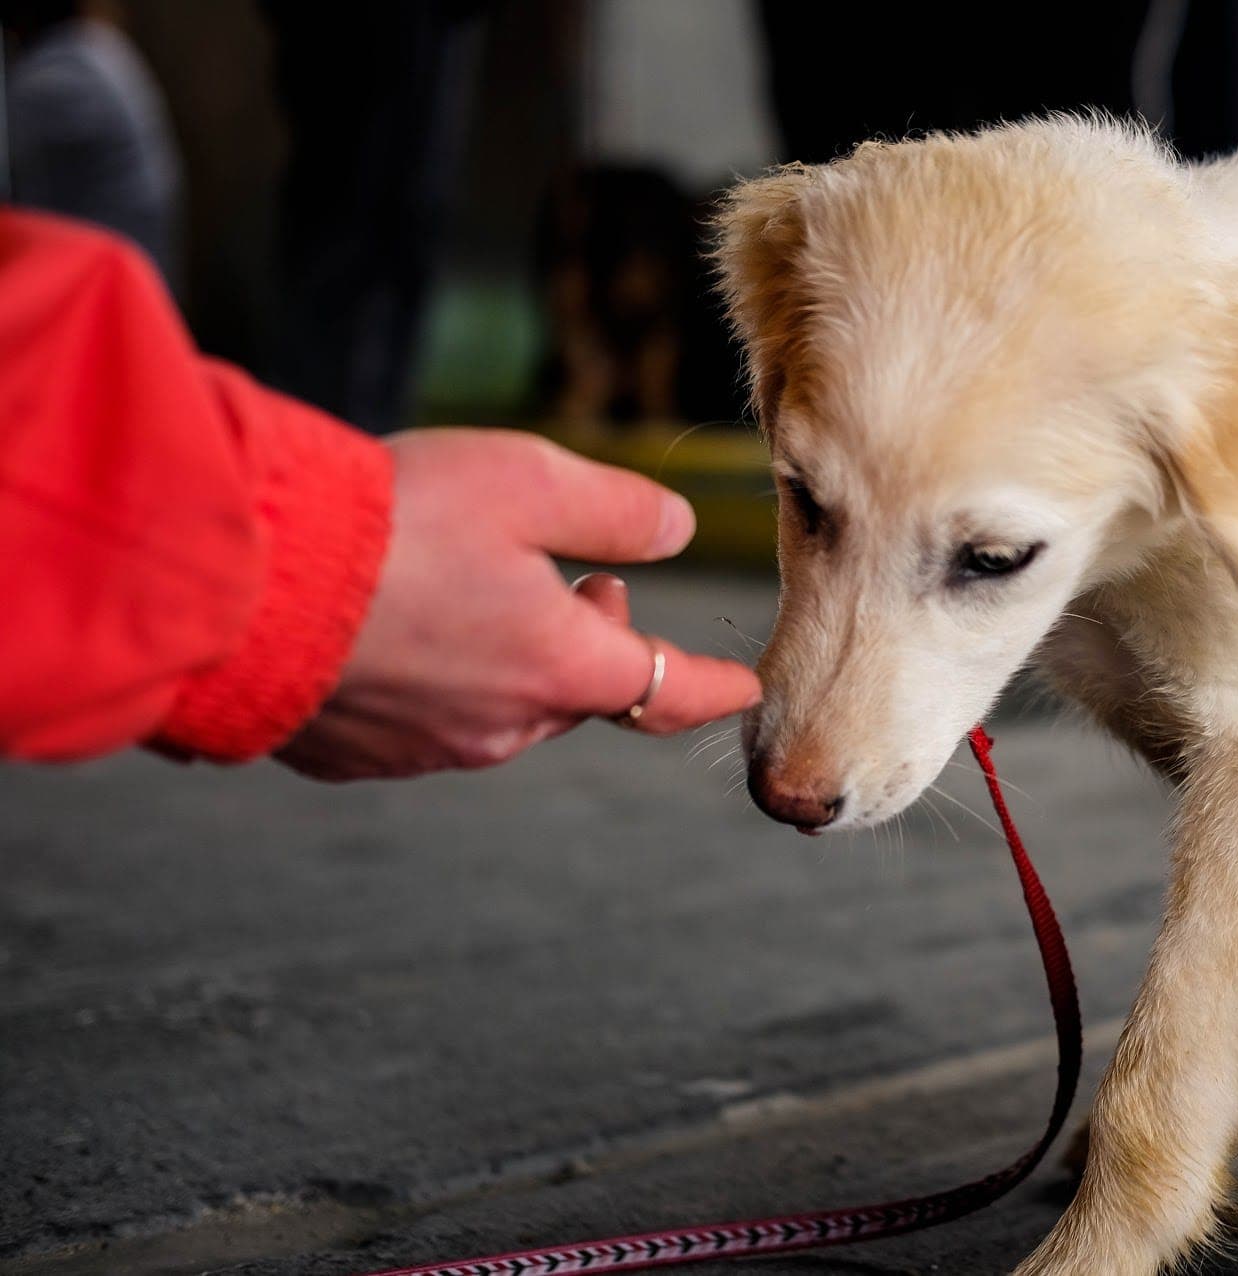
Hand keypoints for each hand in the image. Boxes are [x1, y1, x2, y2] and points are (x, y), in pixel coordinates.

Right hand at [276, 428, 760, 779]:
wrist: (242, 582)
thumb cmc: (389, 524)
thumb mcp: (529, 483)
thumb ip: (617, 511)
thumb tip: (678, 529)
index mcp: (562, 668)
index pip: (668, 690)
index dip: (713, 684)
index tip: (744, 687)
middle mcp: (502, 726)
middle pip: (582, 694)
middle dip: (598, 643)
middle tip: (588, 585)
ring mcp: (423, 748)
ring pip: (504, 712)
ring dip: (518, 660)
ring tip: (491, 594)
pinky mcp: (353, 754)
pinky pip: (424, 723)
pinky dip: (440, 682)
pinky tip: (403, 631)